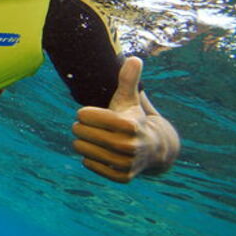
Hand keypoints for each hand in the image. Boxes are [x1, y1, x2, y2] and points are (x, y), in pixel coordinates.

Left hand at [72, 57, 179, 182]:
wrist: (155, 149)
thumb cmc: (134, 118)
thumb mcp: (130, 99)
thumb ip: (128, 80)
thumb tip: (134, 58)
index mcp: (129, 124)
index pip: (85, 115)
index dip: (84, 113)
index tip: (87, 113)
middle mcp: (129, 145)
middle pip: (82, 133)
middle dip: (79, 128)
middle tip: (83, 126)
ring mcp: (126, 163)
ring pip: (83, 150)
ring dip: (82, 143)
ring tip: (87, 139)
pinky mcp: (122, 177)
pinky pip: (90, 165)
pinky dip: (89, 159)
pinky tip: (96, 152)